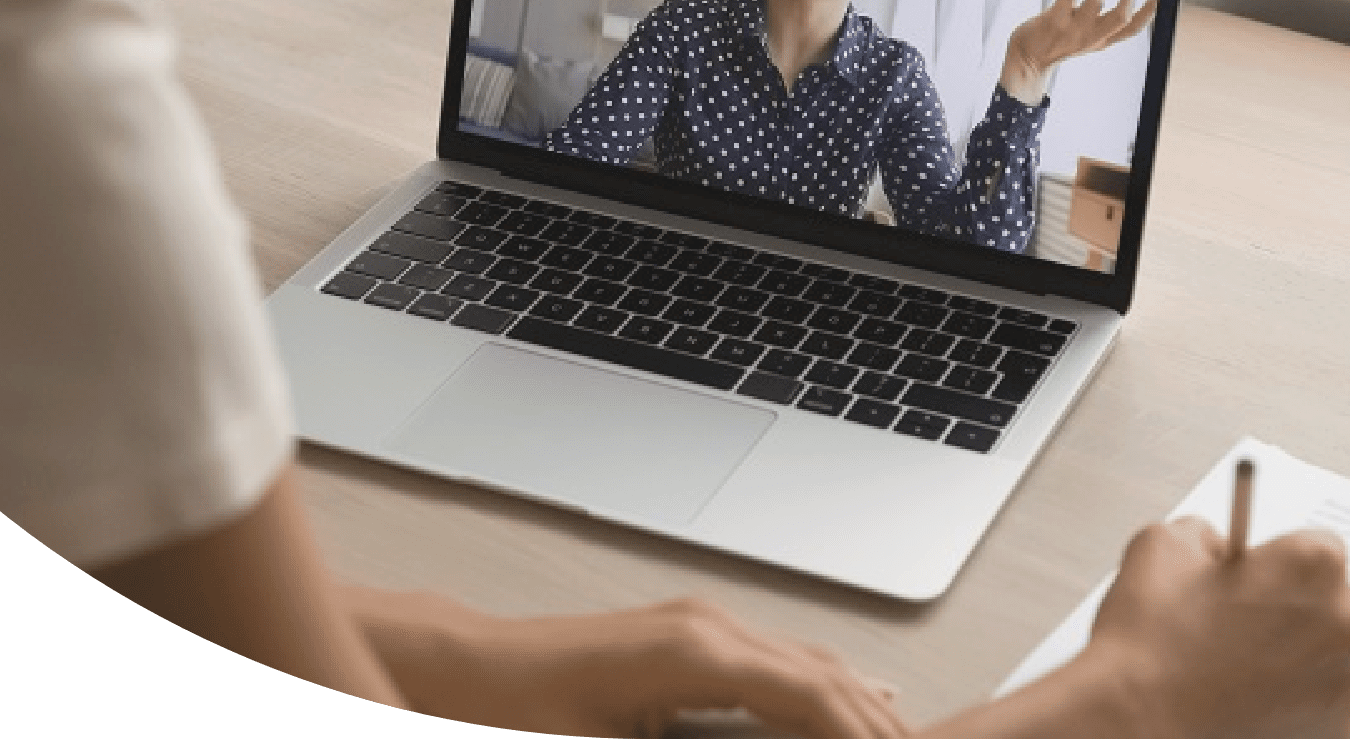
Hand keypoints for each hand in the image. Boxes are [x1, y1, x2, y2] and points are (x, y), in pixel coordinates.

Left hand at [351, 589, 905, 738]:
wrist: (470, 667)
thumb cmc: (518, 714)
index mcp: (695, 653)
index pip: (812, 696)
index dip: (864, 735)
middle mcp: (705, 625)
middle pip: (825, 675)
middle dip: (880, 725)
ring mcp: (698, 623)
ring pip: (809, 663)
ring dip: (860, 706)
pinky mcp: (687, 636)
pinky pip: (779, 660)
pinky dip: (826, 687)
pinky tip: (855, 704)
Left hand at [1000, 0, 1155, 103]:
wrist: (1026, 60)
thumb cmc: (1056, 44)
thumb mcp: (1085, 41)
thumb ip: (1102, 27)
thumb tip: (1122, 6)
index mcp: (1101, 41)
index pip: (1132, 29)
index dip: (1148, 13)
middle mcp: (1091, 36)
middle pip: (1122, 15)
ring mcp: (1073, 30)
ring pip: (1096, 0)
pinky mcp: (1055, 21)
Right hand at [1085, 518, 1349, 738]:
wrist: (1141, 721)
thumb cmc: (1153, 641)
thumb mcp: (1162, 544)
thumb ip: (1205, 532)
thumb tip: (1218, 550)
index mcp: (1313, 568)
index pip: (1318, 545)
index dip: (1275, 559)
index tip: (1250, 576)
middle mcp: (1346, 624)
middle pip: (1331, 601)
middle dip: (1290, 605)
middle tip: (1234, 619)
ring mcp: (1349, 685)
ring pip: (1326, 653)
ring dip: (1293, 652)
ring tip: (1232, 662)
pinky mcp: (1338, 732)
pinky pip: (1321, 700)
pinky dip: (1291, 696)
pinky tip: (1244, 694)